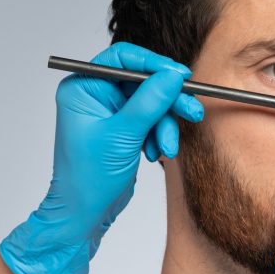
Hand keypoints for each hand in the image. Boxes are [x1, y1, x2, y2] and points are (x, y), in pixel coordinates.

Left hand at [0, 42, 202, 273]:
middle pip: (143, 81)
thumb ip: (149, 102)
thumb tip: (172, 74)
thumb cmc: (88, 178)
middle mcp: (95, 95)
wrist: (84, 214)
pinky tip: (155, 154)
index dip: (155, 64)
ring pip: (151, 103)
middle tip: (191, 111)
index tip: (181, 75)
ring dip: (164, 125)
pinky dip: (159, 135)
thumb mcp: (122, 135)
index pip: (123, 59)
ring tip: (167, 148)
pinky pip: (151, 120)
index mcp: (83, 88)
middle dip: (168, 101)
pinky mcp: (123, 128)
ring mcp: (109, 112)